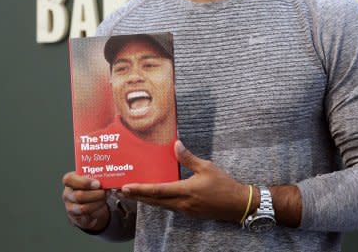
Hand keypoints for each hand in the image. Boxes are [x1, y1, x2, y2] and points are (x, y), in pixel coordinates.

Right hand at [62, 171, 109, 230]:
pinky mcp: (76, 218)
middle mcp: (67, 194)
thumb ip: (97, 177)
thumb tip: (110, 179)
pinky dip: (97, 212)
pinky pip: (87, 217)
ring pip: (83, 208)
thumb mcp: (91, 178)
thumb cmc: (91, 186)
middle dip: (96, 194)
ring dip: (98, 203)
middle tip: (105, 192)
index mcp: (69, 181)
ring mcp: (70, 207)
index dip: (84, 182)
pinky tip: (102, 206)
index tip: (98, 183)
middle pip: (79, 196)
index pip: (69, 179)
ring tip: (105, 198)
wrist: (89, 202)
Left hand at [121, 140, 250, 222]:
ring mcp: (185, 211)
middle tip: (121, 191)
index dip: (140, 189)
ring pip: (160, 206)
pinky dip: (158, 202)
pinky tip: (153, 197)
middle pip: (154, 201)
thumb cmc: (223, 184)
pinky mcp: (189, 213)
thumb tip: (176, 144)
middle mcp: (182, 204)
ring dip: (146, 200)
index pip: (157, 191)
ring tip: (133, 193)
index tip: (126, 187)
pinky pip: (169, 208)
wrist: (237, 204)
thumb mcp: (207, 167)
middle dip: (137, 196)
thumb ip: (189, 158)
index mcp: (185, 191)